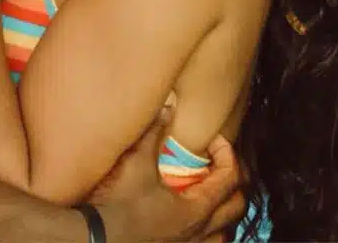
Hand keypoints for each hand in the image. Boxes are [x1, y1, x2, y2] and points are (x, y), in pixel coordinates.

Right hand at [93, 110, 245, 242]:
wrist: (100, 237)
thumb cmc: (120, 204)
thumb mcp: (137, 163)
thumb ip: (153, 133)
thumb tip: (167, 108)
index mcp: (196, 209)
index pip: (231, 178)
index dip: (227, 154)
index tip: (213, 141)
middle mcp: (200, 233)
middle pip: (238, 206)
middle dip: (234, 179)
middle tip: (218, 161)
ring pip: (227, 232)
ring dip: (225, 209)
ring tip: (212, 191)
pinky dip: (212, 230)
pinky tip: (198, 219)